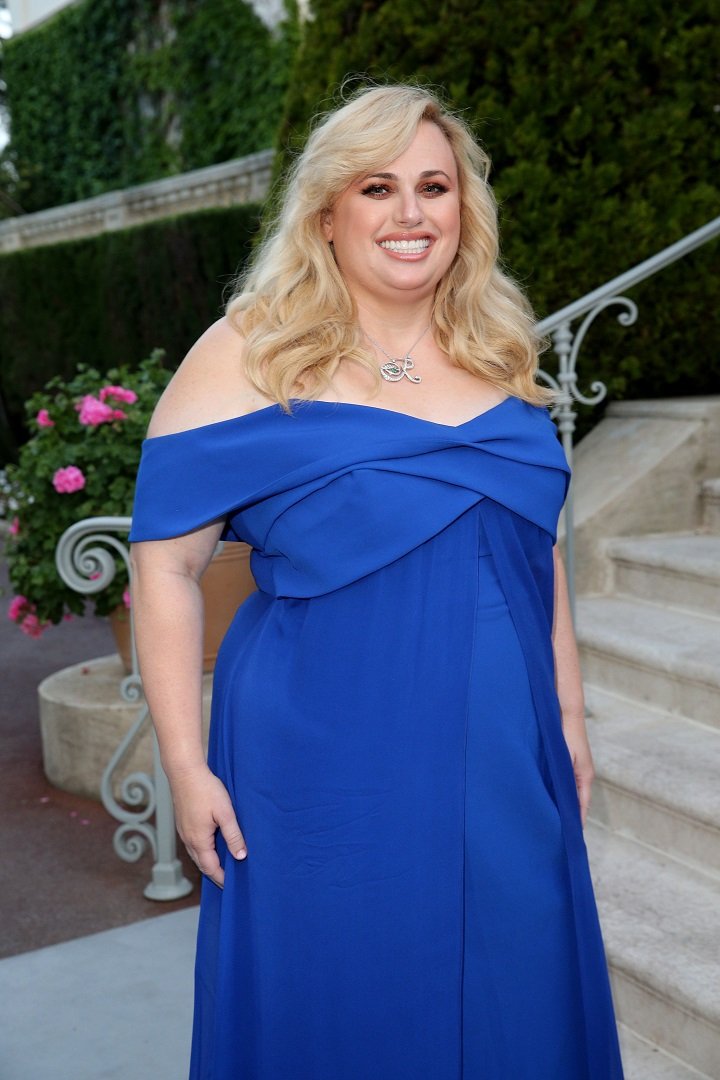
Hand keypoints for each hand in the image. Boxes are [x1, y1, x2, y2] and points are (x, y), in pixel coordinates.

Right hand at [167, 763, 247, 886]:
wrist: (184, 771)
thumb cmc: (205, 789)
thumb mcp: (225, 813)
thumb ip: (233, 835)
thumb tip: (241, 857)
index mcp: (199, 840)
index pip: (210, 868)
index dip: (221, 878)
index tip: (232, 886)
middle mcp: (188, 839)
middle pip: (202, 864)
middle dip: (214, 874)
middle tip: (228, 881)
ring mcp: (183, 831)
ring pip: (196, 854)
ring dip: (208, 862)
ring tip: (222, 866)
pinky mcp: (183, 822)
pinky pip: (193, 844)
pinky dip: (202, 851)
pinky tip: (211, 846)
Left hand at [562, 718, 594, 827]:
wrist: (566, 715)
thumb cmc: (566, 736)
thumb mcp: (567, 761)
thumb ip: (567, 782)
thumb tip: (566, 804)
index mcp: (584, 778)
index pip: (582, 806)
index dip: (577, 821)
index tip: (571, 837)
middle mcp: (582, 776)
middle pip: (576, 802)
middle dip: (569, 816)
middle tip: (559, 833)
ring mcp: (576, 770)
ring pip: (569, 793)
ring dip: (563, 804)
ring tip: (553, 820)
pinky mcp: (569, 764)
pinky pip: (564, 783)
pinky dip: (559, 793)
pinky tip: (548, 797)